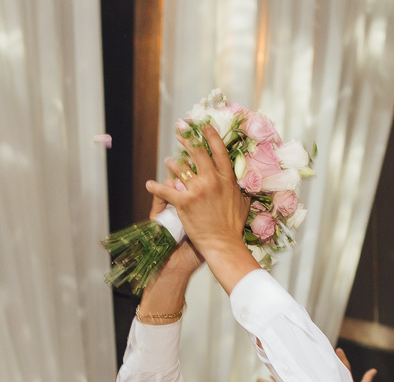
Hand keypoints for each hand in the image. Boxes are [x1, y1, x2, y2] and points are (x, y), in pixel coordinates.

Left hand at [147, 125, 250, 258]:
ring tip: (168, 160)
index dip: (209, 134)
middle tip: (180, 131)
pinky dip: (155, 187)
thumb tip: (244, 182)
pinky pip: (165, 190)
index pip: (218, 150)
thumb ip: (239, 189)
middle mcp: (212, 180)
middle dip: (187, 139)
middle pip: (197, 152)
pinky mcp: (184, 202)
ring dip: (171, 162)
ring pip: (179, 168)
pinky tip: (149, 184)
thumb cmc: (233, 226)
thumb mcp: (242, 203)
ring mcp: (197, 190)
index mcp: (227, 179)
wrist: (223, 244)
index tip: (202, 125)